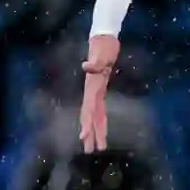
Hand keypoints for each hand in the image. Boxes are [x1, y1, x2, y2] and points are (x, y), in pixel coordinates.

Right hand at [79, 35, 119, 152]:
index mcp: (92, 87)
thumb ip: (95, 62)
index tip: (85, 136)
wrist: (103, 40)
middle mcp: (92, 92)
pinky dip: (100, 120)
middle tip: (90, 150)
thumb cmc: (104, 47)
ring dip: (95, 130)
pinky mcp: (100, 89)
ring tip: (96, 147)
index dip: (88, 122)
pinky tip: (100, 129)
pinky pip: (100, 109)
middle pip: (90, 116)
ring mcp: (95, 91)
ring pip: (95, 115)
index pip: (89, 109)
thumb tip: (86, 66)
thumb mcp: (102, 54)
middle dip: (91, 133)